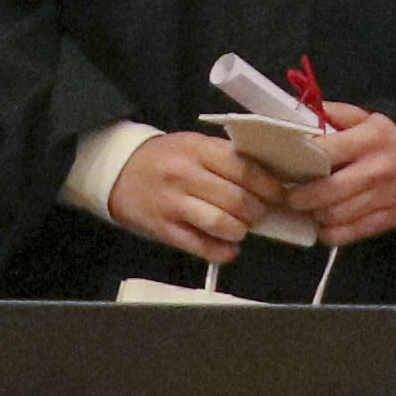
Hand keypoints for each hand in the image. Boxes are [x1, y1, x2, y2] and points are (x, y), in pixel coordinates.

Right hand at [105, 131, 260, 266]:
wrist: (118, 171)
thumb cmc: (163, 159)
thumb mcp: (192, 145)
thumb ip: (225, 157)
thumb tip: (266, 178)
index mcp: (197, 149)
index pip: (243, 169)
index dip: (268, 185)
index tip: (278, 194)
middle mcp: (185, 175)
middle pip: (237, 199)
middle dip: (256, 211)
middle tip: (259, 212)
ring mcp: (173, 204)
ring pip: (222, 224)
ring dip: (240, 230)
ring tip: (241, 227)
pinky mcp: (164, 229)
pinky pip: (201, 246)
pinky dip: (222, 251)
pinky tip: (228, 247)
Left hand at [285, 102, 395, 245]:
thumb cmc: (394, 139)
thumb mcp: (370, 118)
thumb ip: (336, 114)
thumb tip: (301, 114)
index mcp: (371, 139)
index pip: (324, 151)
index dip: (300, 158)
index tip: (287, 164)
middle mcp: (377, 169)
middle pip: (327, 191)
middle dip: (300, 197)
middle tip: (289, 196)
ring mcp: (385, 197)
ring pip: (335, 216)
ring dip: (314, 215)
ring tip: (308, 209)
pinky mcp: (391, 219)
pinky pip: (350, 234)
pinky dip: (331, 233)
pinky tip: (325, 224)